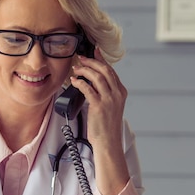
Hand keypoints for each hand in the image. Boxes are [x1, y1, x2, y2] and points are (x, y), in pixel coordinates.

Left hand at [71, 47, 129, 194]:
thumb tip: (90, 82)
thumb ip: (104, 94)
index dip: (101, 59)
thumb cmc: (106, 128)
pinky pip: (88, 88)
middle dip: (91, 61)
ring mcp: (109, 100)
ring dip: (84, 70)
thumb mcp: (110, 107)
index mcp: (121, 93)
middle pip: (105, 70)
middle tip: (80, 58)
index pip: (111, 71)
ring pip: (97, 77)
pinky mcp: (99, 106)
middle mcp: (117, 94)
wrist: (108, 143)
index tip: (94, 51)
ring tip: (76, 68)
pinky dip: (79, 82)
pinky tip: (73, 81)